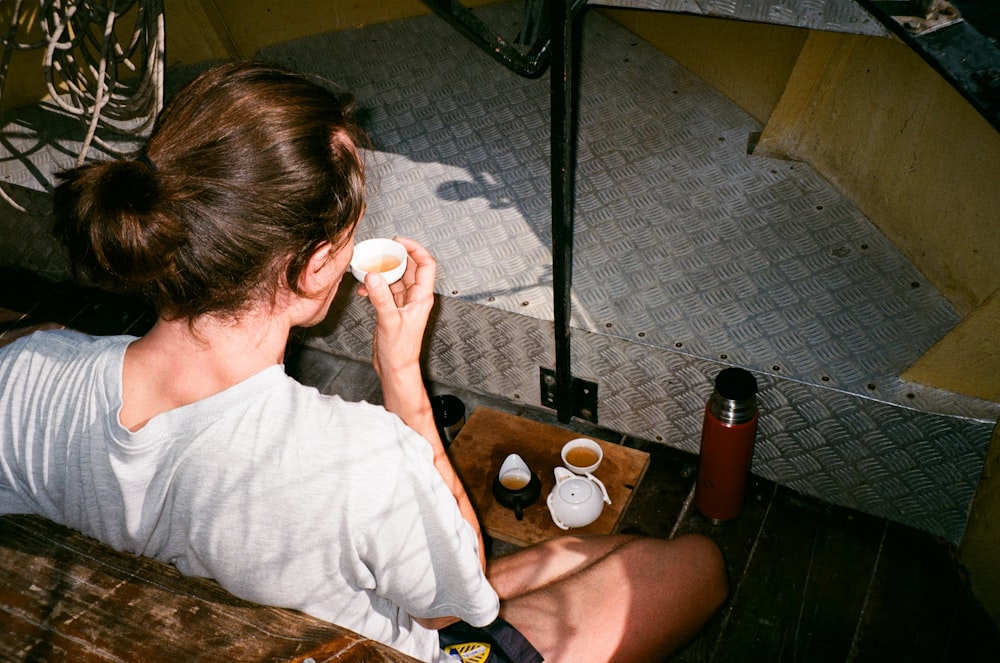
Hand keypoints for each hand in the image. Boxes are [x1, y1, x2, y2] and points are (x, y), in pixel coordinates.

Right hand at [357, 236, 435, 381]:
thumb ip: (381, 298)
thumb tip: (373, 276)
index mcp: (422, 297)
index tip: (398, 242)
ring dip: (382, 272)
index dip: (415, 249)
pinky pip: (385, 290)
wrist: (395, 369)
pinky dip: (375, 286)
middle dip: (394, 258)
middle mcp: (415, 298)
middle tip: (378, 251)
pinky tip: (363, 289)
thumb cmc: (400, 351)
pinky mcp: (392, 309)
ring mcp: (404, 303)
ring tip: (367, 268)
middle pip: (408, 268)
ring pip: (395, 278)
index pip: (426, 264)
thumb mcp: (389, 322)